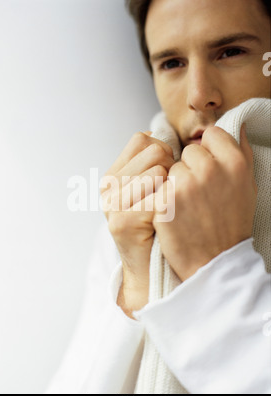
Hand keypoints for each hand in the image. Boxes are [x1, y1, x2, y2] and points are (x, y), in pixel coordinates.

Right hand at [101, 132, 174, 315]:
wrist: (149, 270)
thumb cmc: (158, 226)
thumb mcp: (149, 190)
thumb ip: (150, 162)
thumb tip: (159, 136)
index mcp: (113, 175)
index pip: (142, 139)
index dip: (162, 153)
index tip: (165, 177)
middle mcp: (108, 186)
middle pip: (154, 151)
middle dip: (170, 170)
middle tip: (167, 197)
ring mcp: (112, 203)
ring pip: (158, 171)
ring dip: (170, 189)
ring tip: (165, 209)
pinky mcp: (122, 221)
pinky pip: (159, 195)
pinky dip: (170, 207)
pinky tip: (165, 222)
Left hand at [153, 125, 256, 281]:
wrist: (215, 261)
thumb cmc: (232, 223)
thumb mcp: (247, 186)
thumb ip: (242, 151)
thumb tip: (237, 124)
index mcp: (234, 162)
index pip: (211, 135)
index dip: (208, 152)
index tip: (208, 171)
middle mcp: (210, 169)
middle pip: (188, 151)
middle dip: (190, 168)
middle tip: (197, 194)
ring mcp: (185, 185)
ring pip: (170, 168)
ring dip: (174, 183)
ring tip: (186, 206)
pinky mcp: (164, 200)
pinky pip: (159, 186)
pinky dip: (162, 198)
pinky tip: (174, 214)